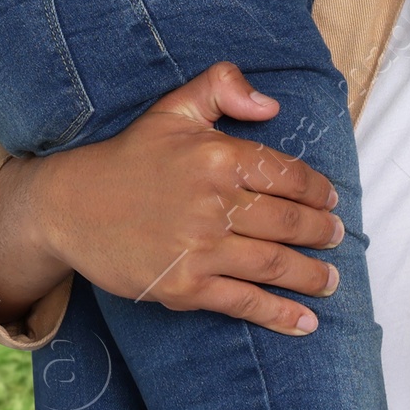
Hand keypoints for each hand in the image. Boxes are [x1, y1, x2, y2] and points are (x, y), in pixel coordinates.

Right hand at [0, 62, 345, 337]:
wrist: (71, 206)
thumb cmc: (129, 155)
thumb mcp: (174, 107)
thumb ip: (223, 87)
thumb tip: (272, 104)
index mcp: (217, 156)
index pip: (285, 174)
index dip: (317, 189)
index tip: (331, 200)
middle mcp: (213, 203)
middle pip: (288, 222)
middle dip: (322, 233)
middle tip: (338, 238)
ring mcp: (200, 249)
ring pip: (274, 264)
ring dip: (311, 276)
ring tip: (331, 281)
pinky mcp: (184, 287)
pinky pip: (243, 302)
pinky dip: (280, 314)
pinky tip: (305, 322)